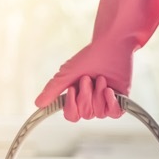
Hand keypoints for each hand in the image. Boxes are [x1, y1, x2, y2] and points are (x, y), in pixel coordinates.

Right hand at [34, 0, 158, 121]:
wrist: (114, 42)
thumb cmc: (92, 54)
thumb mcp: (69, 70)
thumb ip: (53, 87)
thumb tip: (36, 105)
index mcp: (76, 95)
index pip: (70, 116)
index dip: (73, 104)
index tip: (77, 85)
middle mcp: (91, 101)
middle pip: (84, 115)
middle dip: (86, 94)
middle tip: (93, 78)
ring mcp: (106, 101)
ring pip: (99, 114)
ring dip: (99, 93)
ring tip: (103, 78)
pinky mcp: (122, 100)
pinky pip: (115, 114)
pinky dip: (113, 101)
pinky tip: (113, 89)